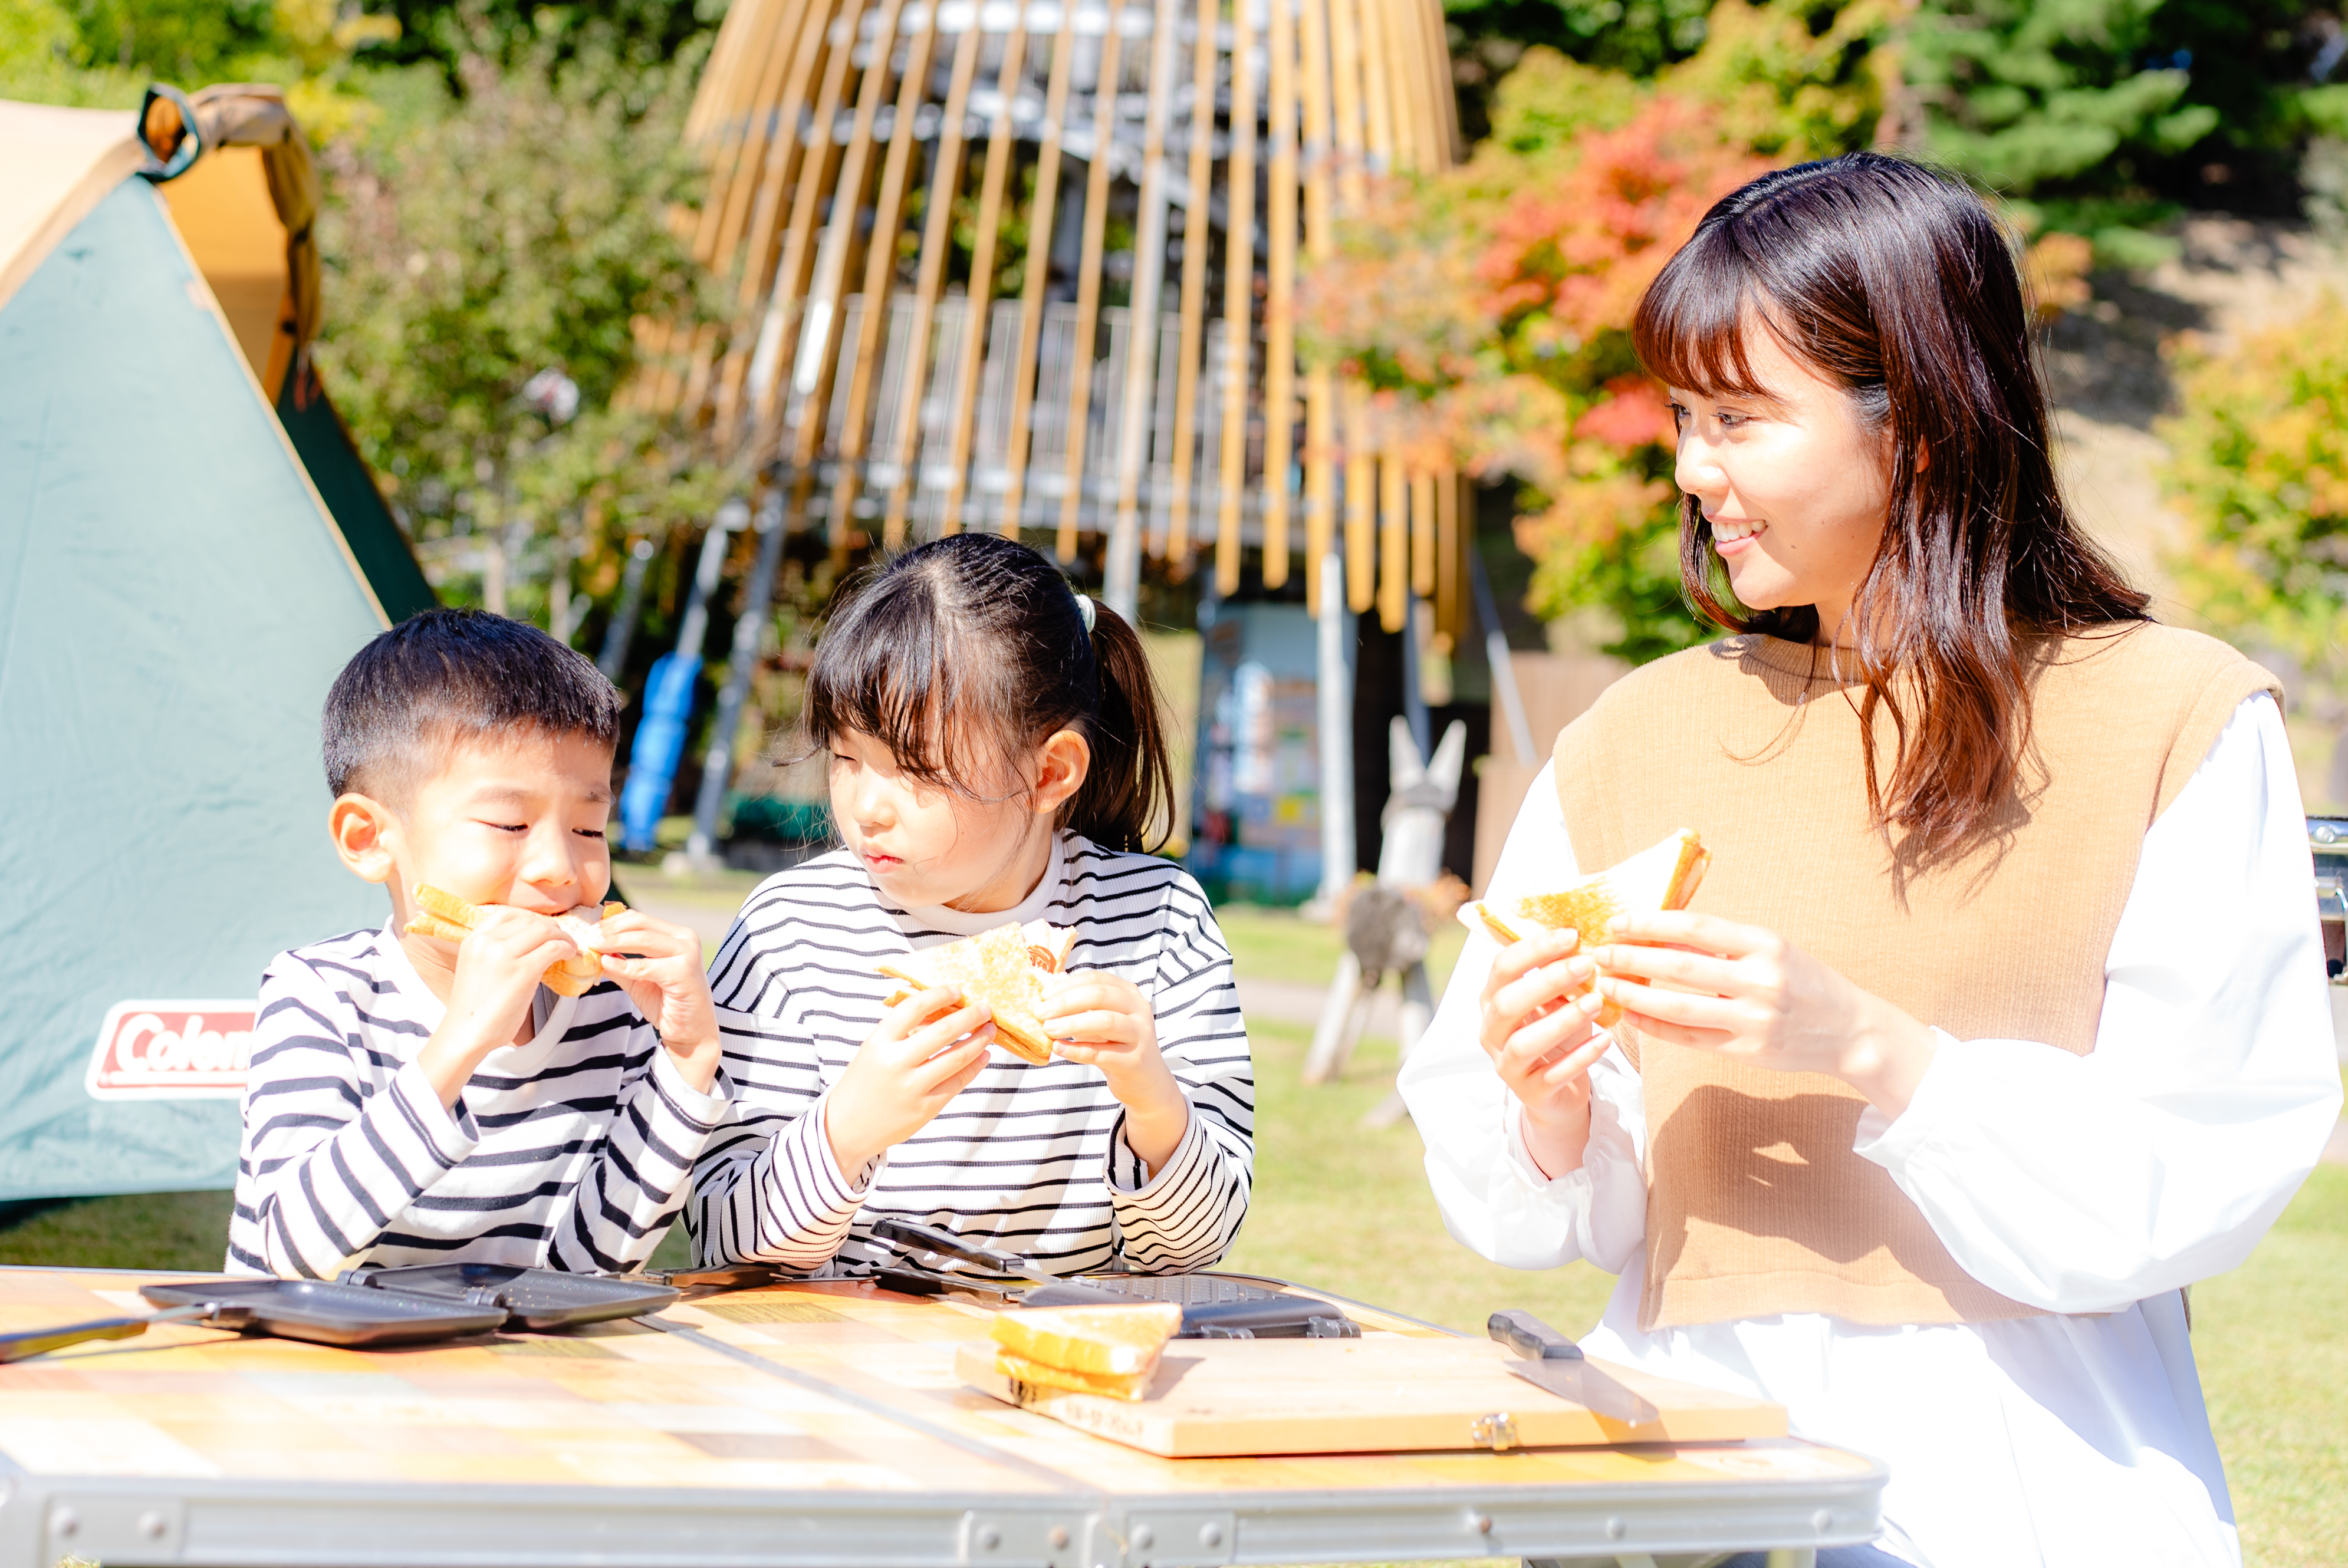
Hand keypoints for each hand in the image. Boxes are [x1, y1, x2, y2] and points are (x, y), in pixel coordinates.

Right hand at [418, 905, 578, 1106]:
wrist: (465, 1034)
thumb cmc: (475, 1008)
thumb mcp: (477, 967)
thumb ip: (497, 951)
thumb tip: (531, 942)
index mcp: (474, 939)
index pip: (507, 913)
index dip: (531, 918)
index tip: (543, 929)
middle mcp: (487, 941)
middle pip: (530, 920)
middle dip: (550, 928)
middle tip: (562, 939)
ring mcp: (504, 954)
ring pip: (545, 930)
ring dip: (562, 937)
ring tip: (569, 948)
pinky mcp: (522, 971)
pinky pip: (553, 948)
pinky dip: (567, 948)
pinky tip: (569, 956)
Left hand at [588, 908, 722, 1091]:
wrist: (691, 1032)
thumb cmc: (667, 1004)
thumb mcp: (638, 979)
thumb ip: (621, 962)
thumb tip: (593, 949)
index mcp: (677, 935)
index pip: (639, 919)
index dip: (612, 922)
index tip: (589, 929)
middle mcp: (686, 939)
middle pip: (641, 924)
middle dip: (610, 929)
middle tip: (587, 936)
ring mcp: (688, 954)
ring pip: (643, 940)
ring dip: (614, 942)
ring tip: (593, 947)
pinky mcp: (684, 973)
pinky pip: (646, 966)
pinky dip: (623, 965)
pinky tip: (605, 965)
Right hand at [824, 986, 995, 1176]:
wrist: (846, 1127)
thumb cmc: (863, 1082)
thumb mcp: (873, 1049)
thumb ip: (903, 1032)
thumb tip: (944, 1012)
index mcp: (879, 1042)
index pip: (914, 1007)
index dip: (939, 995)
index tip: (957, 990)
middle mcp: (896, 1063)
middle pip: (943, 1031)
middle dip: (970, 1016)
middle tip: (985, 1009)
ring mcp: (912, 1088)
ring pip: (957, 1058)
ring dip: (979, 1041)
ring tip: (989, 1031)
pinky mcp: (925, 1109)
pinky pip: (957, 1083)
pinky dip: (974, 1066)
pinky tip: (982, 1056)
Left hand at [1037, 971, 1188, 1174]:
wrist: (1144, 1080)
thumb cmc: (1116, 1045)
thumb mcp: (1100, 1019)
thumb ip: (1081, 1004)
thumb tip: (1049, 986)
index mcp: (1129, 994)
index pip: (1096, 979)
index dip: (1068, 984)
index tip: (1043, 994)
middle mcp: (1138, 1010)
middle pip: (1100, 996)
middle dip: (1066, 1002)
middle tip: (1040, 1012)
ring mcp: (1139, 1035)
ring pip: (1105, 1021)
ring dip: (1072, 1024)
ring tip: (1048, 1029)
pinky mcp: (1134, 1061)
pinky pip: (1100, 1053)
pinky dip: (1076, 1050)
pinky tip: (1058, 1048)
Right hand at [1477, 926, 1610, 1177]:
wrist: (1557, 1092)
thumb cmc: (1557, 1035)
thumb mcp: (1556, 1000)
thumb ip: (1560, 974)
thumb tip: (1586, 936)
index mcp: (1492, 999)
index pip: (1502, 967)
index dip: (1534, 949)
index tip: (1572, 934)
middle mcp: (1491, 1031)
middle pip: (1506, 1003)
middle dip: (1546, 981)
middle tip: (1587, 965)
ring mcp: (1507, 1064)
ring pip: (1524, 1043)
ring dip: (1561, 1020)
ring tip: (1596, 1003)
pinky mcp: (1529, 1092)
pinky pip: (1553, 1075)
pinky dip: (1580, 1057)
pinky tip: (1605, 1040)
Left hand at [1590, 911, 1937, 1116]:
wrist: (1851, 1031)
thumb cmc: (1805, 981)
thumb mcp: (1772, 949)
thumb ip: (1722, 943)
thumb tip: (1661, 931)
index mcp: (1766, 944)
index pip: (1695, 927)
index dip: (1650, 923)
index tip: (1618, 921)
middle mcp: (1761, 981)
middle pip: (1679, 967)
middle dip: (1632, 958)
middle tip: (1600, 953)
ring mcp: (1755, 1020)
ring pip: (1678, 1008)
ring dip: (1635, 995)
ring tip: (1606, 985)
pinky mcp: (1748, 1052)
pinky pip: (1690, 1039)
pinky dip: (1656, 1027)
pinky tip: (1631, 1016)